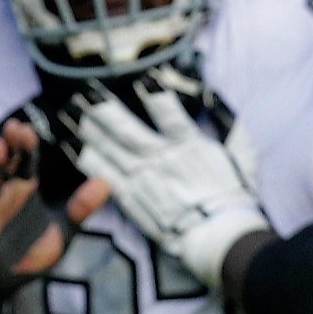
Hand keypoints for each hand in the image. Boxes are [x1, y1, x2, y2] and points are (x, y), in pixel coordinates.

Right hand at [0, 117, 108, 293]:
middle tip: (13, 128)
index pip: (26, 161)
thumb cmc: (32, 252)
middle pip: (5, 164)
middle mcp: (4, 193)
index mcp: (25, 189)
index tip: (26, 128)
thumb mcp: (62, 231)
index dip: (26, 144)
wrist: (6, 282)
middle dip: (8, 145)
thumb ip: (80, 208)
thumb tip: (106, 182)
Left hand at [62, 84, 267, 287]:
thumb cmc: (233, 196)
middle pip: (127, 130)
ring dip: (89, 130)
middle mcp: (161, 159)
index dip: (155, 93)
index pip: (168, 112)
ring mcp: (143, 179)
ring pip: (110, 149)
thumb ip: (229, 124)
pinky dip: (87, 160)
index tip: (144, 78)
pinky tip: (71, 146)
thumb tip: (214, 97)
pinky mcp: (132, 198)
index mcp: (189, 145)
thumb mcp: (242, 155)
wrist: (220, 235)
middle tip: (86, 92)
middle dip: (105, 110)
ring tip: (70, 113)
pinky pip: (104, 176)